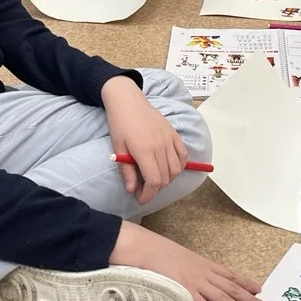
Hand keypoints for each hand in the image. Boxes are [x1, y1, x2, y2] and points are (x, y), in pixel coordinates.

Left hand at [102, 75, 185, 205]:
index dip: (148, 195)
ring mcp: (169, 139)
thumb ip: (126, 171)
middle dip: (155, 189)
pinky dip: (179, 166)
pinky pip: (183, 155)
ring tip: (154, 178)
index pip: (154, 181)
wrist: (128, 100)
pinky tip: (169, 168)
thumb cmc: (119, 123)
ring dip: (167, 179)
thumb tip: (133, 190)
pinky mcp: (174, 134)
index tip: (141, 199)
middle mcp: (160, 146)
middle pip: (166, 178)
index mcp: (144, 150)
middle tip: (143, 189)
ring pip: (176, 169)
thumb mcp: (117, 148)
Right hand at [110, 222, 273, 300]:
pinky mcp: (186, 292)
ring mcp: (197, 283)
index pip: (230, 274)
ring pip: (225, 299)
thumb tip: (190, 276)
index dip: (245, 282)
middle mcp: (204, 273)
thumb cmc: (158, 251)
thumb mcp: (179, 257)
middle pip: (233, 289)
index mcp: (203, 264)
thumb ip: (188, 268)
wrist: (145, 248)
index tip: (259, 289)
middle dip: (252, 300)